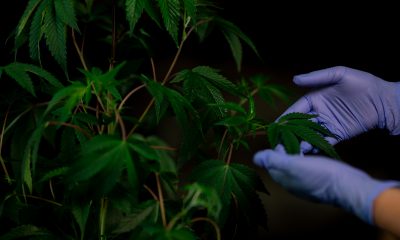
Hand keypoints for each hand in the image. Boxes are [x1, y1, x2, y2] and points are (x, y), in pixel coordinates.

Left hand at [253, 146, 399, 223]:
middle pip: (283, 163)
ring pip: (296, 165)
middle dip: (286, 149)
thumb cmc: (320, 174)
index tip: (283, 134)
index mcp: (283, 179)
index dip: (276, 146)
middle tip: (295, 135)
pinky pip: (308, 168)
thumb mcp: (293, 165)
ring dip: (297, 153)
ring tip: (305, 140)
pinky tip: (314, 152)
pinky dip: (308, 159)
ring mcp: (305, 185)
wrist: (348, 187)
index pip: (271, 161)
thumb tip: (255, 158)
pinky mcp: (318, 182)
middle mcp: (292, 184)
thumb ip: (274, 161)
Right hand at [282, 66, 399, 147]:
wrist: (385, 101)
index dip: (286, 117)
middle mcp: (319, 112)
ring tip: (290, 151)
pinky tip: (305, 152)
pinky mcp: (337, 134)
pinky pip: (322, 141)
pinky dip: (313, 147)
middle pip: (299, 124)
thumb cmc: (364, 84)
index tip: (275, 126)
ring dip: (299, 142)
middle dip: (288, 134)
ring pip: (308, 135)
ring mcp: (327, 124)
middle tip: (278, 144)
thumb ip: (317, 77)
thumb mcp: (340, 74)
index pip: (296, 109)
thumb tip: (294, 79)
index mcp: (315, 98)